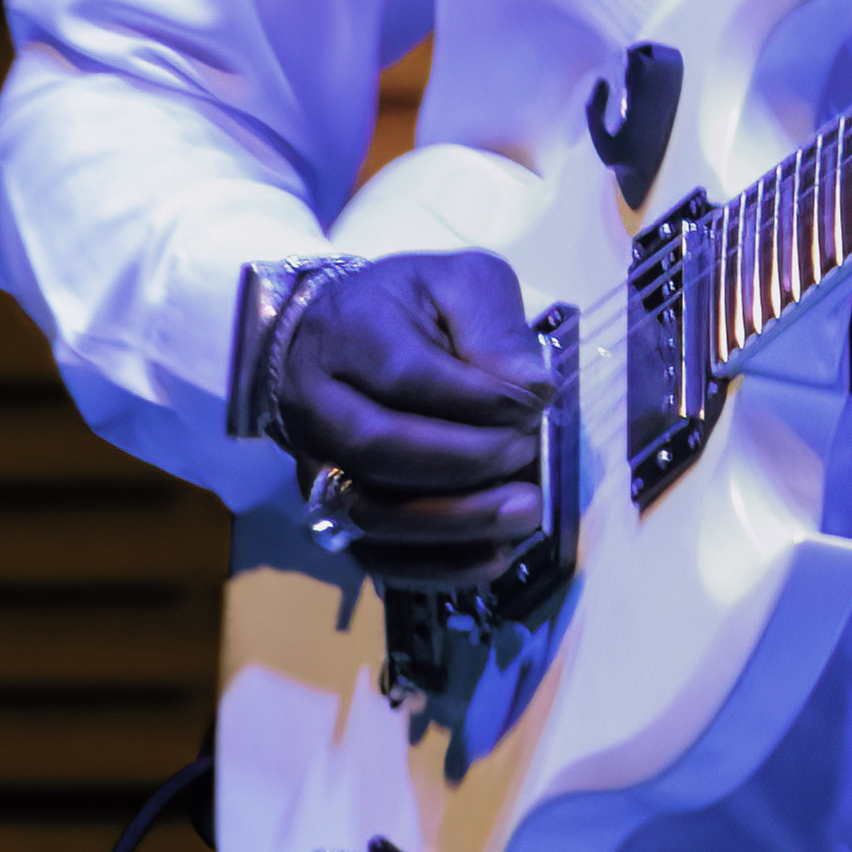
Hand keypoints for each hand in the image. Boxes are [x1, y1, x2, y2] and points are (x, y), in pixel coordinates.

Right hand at [272, 251, 552, 590]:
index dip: (477, 400)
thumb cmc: (408, 308)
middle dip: (468, 461)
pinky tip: (492, 555)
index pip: (406, 376)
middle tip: (529, 453)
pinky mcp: (329, 513)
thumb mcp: (459, 284)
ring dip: (456, 521)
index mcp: (349, 333)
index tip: (536, 403)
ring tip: (525, 511)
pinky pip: (373, 557)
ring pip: (370, 513)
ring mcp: (315, 465)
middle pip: (380, 448)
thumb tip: (532, 388)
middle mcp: (316, 403)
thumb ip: (495, 327)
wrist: (330, 336)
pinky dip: (435, 567)